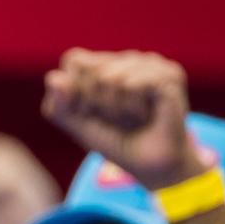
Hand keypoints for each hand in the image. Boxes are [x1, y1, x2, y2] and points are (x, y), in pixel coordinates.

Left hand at [41, 48, 205, 189]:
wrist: (150, 165)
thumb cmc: (113, 139)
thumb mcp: (75, 124)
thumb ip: (58, 104)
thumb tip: (56, 78)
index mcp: (102, 62)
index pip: (74, 59)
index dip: (76, 91)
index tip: (91, 111)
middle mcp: (126, 58)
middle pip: (90, 69)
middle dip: (96, 102)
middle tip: (116, 117)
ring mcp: (149, 63)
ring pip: (110, 78)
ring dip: (116, 110)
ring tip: (132, 117)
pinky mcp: (168, 74)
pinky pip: (131, 85)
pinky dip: (133, 108)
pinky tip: (147, 115)